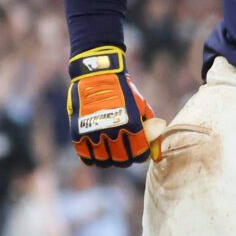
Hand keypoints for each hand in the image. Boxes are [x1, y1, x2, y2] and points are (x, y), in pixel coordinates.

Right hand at [65, 45, 158, 166]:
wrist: (98, 74)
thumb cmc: (124, 92)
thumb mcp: (143, 108)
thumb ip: (152, 133)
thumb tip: (157, 157)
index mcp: (132, 124)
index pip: (139, 154)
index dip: (141, 156)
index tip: (139, 151)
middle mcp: (113, 130)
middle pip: (122, 161)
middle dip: (126, 159)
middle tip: (125, 153)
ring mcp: (94, 131)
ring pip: (104, 161)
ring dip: (109, 160)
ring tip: (111, 152)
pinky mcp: (78, 132)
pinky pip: (86, 156)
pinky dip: (92, 159)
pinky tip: (97, 153)